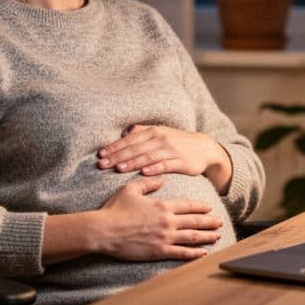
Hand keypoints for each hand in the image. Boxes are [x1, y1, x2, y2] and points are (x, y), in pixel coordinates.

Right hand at [94, 177, 223, 260]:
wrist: (104, 230)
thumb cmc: (115, 209)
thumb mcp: (131, 189)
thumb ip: (148, 183)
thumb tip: (161, 180)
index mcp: (163, 205)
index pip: (188, 205)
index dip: (201, 207)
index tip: (209, 208)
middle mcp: (168, 221)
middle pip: (195, 221)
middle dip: (210, 222)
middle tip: (220, 222)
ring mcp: (165, 237)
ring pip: (193, 237)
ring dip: (207, 236)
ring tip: (217, 236)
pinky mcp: (159, 251)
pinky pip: (182, 253)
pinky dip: (194, 253)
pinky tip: (203, 253)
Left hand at [98, 124, 231, 185]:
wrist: (204, 148)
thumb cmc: (176, 141)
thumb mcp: (159, 133)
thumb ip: (140, 133)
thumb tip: (121, 135)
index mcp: (152, 131)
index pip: (129, 140)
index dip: (114, 147)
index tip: (101, 155)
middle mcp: (160, 138)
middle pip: (135, 148)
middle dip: (118, 156)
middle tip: (103, 164)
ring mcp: (171, 150)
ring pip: (148, 156)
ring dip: (132, 162)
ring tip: (118, 169)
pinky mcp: (181, 161)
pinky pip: (165, 165)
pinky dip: (154, 168)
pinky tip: (144, 172)